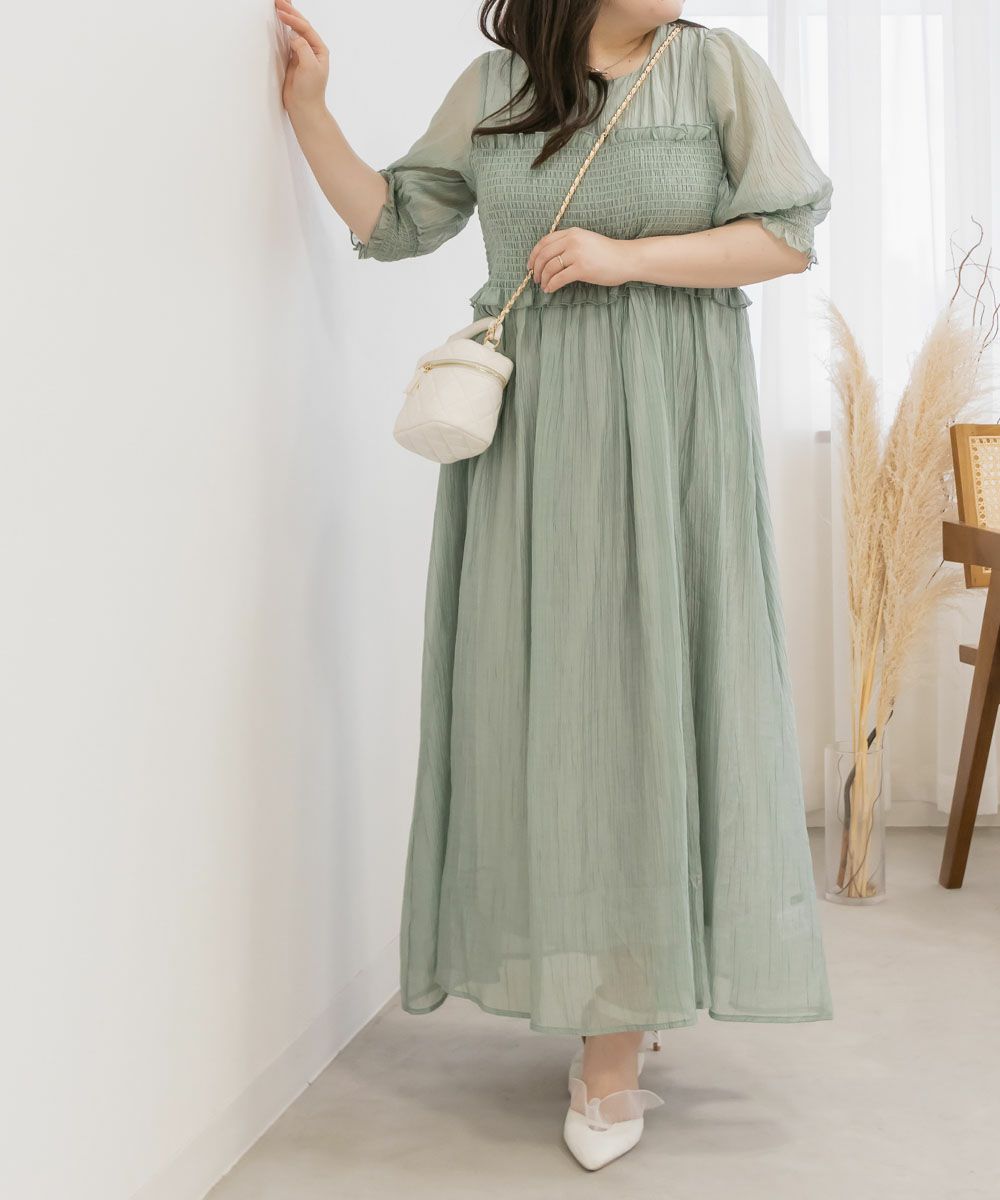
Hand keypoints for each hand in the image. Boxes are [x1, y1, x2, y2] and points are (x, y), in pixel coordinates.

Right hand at [275, 0, 329, 114]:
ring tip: (279, 6)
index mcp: (319, 50)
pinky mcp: (293, 60)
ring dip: (286, 18)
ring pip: (294, 31)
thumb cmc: (310, 91)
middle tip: (278, 1)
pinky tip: (278, 23)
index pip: (305, 28)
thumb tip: (293, 36)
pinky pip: (287, 40)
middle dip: (290, 12)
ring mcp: (302, 54)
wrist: (304, 108)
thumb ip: (302, 48)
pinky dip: (282, 30)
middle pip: (300, 25)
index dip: (293, 19)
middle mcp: (312, 50)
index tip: (281, 12)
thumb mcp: (309, 67)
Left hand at [527, 228, 637, 291]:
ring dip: (543, 279)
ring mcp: (576, 254)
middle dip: (536, 268)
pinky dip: (551, 285)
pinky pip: (559, 278)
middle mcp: (572, 240)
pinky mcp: (581, 269)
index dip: (534, 254)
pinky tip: (550, 290)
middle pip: (544, 255)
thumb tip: (551, 259)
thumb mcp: (586, 241)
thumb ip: (570, 244)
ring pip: (549, 267)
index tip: (530, 265)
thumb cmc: (608, 253)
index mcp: (572, 232)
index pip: (545, 241)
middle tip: (535, 278)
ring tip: (543, 285)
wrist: (626, 259)